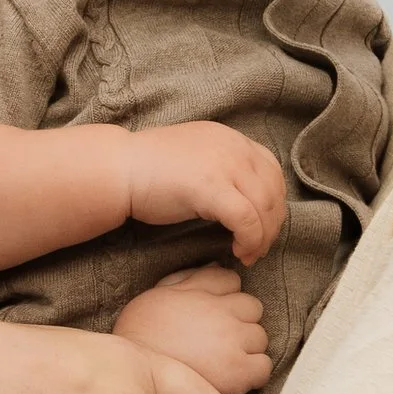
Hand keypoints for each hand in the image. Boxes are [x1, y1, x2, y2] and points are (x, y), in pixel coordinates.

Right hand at [113, 265, 273, 393]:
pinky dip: (253, 373)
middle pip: (253, 309)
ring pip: (261, 338)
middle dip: (241, 322)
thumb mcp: (157, 296)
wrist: (131, 376)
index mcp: (201, 293)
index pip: (233, 281)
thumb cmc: (138, 336)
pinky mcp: (238, 372)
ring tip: (226, 361)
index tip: (214, 314)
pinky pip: (263, 367)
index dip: (225, 298)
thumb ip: (187, 278)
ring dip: (248, 348)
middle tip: (221, 340)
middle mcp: (221, 314)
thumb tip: (214, 265)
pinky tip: (234, 379)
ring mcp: (232, 342)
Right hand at [122, 121, 288, 263]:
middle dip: (272, 225)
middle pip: (274, 191)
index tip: (262, 226)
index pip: (271, 171)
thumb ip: (221, 168)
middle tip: (258, 248)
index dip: (273, 203)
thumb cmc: (149, 170)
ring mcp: (224, 165)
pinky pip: (246, 220)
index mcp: (231, 139)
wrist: (118, 169)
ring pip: (264, 208)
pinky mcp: (212, 188)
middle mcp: (234, 148)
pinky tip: (238, 251)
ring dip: (263, 237)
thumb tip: (242, 198)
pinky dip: (249, 240)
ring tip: (249, 254)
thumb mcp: (195, 158)